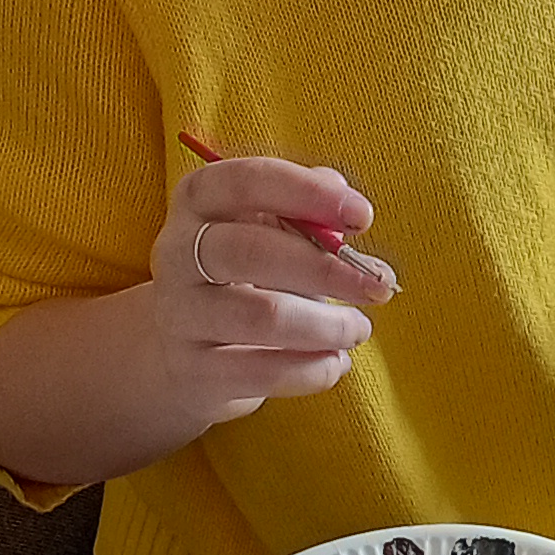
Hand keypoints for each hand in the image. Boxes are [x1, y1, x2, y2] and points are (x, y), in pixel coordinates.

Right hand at [148, 152, 396, 432]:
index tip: (364, 217)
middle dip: (326, 269)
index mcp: (199, 200)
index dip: (308, 194)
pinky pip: (261, 372)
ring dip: (327, 326)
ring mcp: (180, 314)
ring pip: (261, 317)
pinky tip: (334, 362)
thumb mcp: (268, 231)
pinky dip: (313, 369)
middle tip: (378, 287)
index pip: (247, 181)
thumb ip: (310, 214)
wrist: (182, 351)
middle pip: (250, 250)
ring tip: (358, 329)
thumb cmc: (244, 276)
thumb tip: (350, 214)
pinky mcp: (192, 371)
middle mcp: (177, 252)